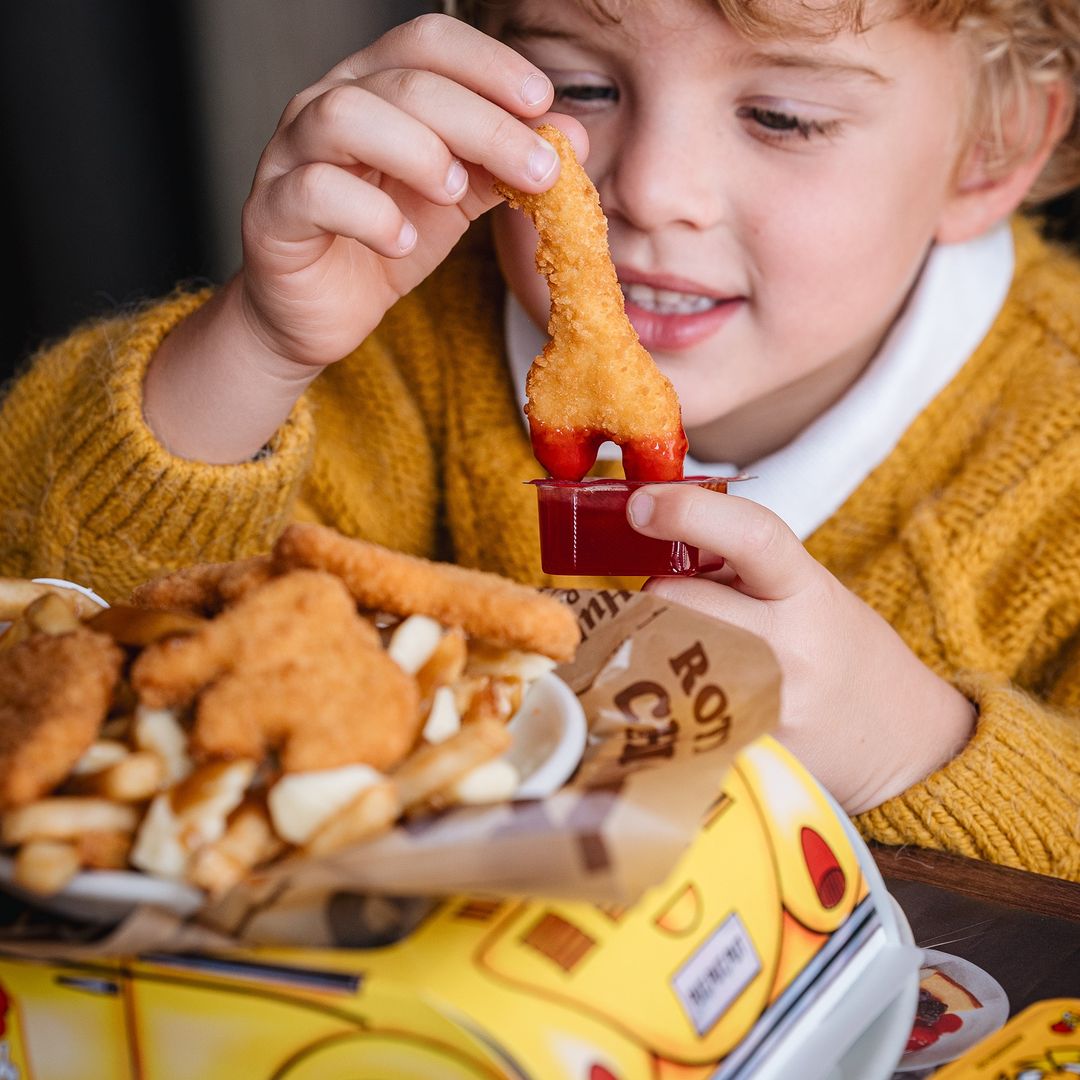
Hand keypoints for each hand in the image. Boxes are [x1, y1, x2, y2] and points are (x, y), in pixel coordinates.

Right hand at [238, 13, 581, 368]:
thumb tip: (572, 135)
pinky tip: (402, 242)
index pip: (428, 42)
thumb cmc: (380, 241)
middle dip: (482, 122)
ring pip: (346, 117)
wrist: (316, 312)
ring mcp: (290, 156)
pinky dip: (370, 215)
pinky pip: (315, 192)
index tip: (542, 104)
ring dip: (418, 151)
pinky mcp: (272, 214)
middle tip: (536, 169)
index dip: (489, 64)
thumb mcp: (454, 202)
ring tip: (455, 194)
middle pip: (404, 81)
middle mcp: (325, 105)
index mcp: (374, 89)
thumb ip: (502, 166)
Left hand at [628, 485, 975, 812]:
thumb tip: (651, 528)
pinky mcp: (738, 748)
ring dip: (654, 641)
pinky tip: (692, 697)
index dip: (688, 511)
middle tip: (679, 604)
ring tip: (691, 651)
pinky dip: (665, 693)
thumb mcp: (807, 588)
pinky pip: (671, 706)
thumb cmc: (839, 651)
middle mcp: (788, 647)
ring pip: (662, 652)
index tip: (641, 504)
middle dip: (658, 592)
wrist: (902, 742)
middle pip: (678, 596)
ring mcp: (763, 703)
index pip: (750, 535)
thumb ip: (738, 560)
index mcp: (807, 591)